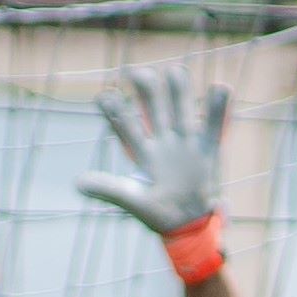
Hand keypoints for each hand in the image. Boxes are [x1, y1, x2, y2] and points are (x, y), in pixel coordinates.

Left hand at [79, 66, 226, 235]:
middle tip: (137, 73)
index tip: (104, 96)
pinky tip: (220, 87)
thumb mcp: (132, 201)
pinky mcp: (208, 149)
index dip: (115, 112)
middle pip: (153, 110)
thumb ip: (108, 190)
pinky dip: (218, 108)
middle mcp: (163, 141)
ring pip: (182, 110)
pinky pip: (214, 126)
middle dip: (147, 92)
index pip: (125, 127)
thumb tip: (77, 183)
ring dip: (179, 92)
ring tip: (175, 72)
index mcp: (142, 153)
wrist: (189, 224)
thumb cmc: (157, 212)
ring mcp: (186, 143)